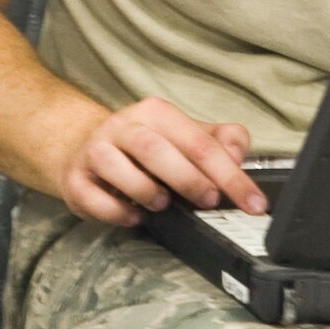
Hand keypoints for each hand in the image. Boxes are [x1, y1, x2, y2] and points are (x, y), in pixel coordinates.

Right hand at [52, 96, 266, 226]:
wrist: (85, 150)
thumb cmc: (146, 148)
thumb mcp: (186, 137)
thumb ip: (220, 141)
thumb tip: (238, 154)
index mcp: (156, 114)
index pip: (199, 142)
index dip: (231, 175)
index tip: (253, 204)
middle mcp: (123, 126)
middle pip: (154, 148)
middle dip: (187, 178)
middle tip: (208, 201)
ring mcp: (95, 151)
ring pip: (117, 165)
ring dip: (145, 190)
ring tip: (163, 204)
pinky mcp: (76, 179)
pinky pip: (94, 197)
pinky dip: (117, 211)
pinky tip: (134, 215)